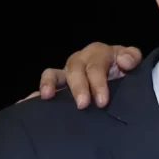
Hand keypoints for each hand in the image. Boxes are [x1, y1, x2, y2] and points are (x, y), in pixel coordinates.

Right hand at [27, 43, 145, 107]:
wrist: (119, 75)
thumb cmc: (124, 70)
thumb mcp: (131, 61)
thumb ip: (131, 58)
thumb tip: (124, 62)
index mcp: (97, 53)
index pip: (96, 66)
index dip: (98, 83)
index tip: (102, 101)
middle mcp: (79, 61)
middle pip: (74, 70)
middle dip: (78, 87)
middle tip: (83, 105)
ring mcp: (66, 73)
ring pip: (53, 74)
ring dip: (49, 84)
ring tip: (46, 96)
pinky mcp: (57, 85)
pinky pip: (44, 87)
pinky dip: (34, 95)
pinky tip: (26, 104)